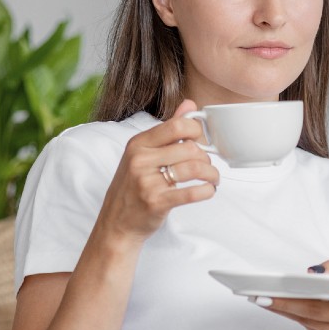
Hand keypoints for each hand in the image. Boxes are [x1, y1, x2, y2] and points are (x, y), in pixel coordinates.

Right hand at [94, 100, 219, 243]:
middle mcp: (140, 159)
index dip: (197, 131)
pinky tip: (208, 191)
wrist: (116, 224)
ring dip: (211, 174)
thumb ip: (168, 130)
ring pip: (194, 168)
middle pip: (189, 148)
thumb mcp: (143, 154)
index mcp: (138, 143)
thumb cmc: (132, 188)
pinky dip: (207, 191)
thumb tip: (190, 105)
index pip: (177, 125)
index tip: (203, 141)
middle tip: (208, 166)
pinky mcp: (156, 202)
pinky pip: (192, 193)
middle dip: (206, 158)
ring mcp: (146, 181)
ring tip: (212, 179)